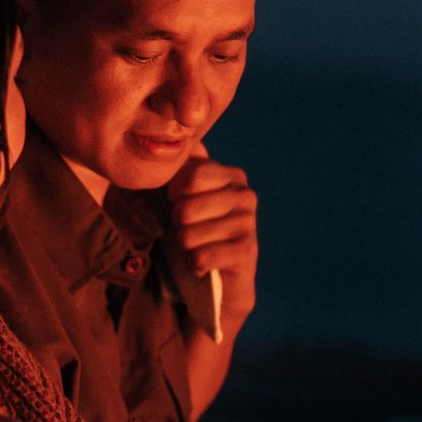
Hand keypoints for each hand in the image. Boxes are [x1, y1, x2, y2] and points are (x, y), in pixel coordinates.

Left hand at [167, 142, 258, 324]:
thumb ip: (183, 167)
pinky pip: (200, 257)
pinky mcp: (247, 253)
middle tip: (187, 231)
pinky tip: (202, 265)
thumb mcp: (183, 196)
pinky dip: (193, 264)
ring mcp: (248, 224)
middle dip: (176, 225)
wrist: (216, 281)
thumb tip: (188, 140)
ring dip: (183, 247)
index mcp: (230, 175)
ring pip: (189, 235)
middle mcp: (245, 195)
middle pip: (186, 207)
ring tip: (195, 248)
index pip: (191, 175)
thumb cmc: (194, 233)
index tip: (176, 204)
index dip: (172, 194)